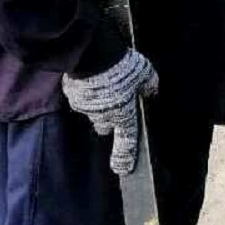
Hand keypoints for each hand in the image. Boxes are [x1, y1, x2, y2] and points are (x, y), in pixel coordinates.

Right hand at [62, 50, 158, 175]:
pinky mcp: (72, 95)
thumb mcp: (145, 72)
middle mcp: (103, 115)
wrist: (92, 55)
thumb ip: (149, 84)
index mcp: (123, 114)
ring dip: (98, 104)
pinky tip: (93, 78)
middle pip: (105, 126)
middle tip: (116, 106)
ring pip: (92, 112)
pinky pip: (80, 97)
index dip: (125, 155)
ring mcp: (85, 107)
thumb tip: (152, 91)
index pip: (126, 140)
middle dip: (109, 121)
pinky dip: (87, 91)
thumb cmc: (123, 67)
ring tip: (105, 85)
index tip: (122, 169)